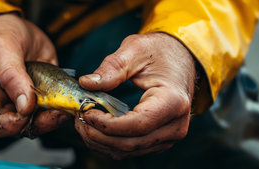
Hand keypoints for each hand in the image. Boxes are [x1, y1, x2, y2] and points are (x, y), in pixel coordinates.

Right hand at [0, 13, 70, 137]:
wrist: (18, 24)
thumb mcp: (2, 48)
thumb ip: (11, 76)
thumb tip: (25, 105)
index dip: (9, 125)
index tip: (26, 113)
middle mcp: (3, 104)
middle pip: (19, 126)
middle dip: (39, 122)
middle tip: (57, 111)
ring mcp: (24, 102)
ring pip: (38, 121)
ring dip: (54, 117)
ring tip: (67, 106)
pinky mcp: (42, 96)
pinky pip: (52, 108)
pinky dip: (62, 107)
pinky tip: (70, 100)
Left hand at [76, 33, 195, 158]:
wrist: (180, 58)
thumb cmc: (160, 51)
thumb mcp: (135, 50)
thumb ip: (111, 68)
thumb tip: (86, 83)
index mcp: (173, 101)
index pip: (137, 124)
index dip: (107, 124)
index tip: (86, 113)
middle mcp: (176, 124)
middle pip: (131, 143)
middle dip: (98, 135)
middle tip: (78, 119)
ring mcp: (170, 135)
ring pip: (129, 150)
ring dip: (101, 141)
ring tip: (83, 122)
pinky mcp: (160, 139)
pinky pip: (132, 148)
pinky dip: (110, 141)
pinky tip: (96, 127)